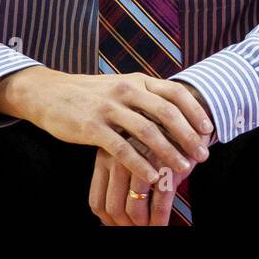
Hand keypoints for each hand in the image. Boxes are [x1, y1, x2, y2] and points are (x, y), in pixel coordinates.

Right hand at [0, 68, 212, 188]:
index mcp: (137, 81)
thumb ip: (146, 96)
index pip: (175, 92)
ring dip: (169, 152)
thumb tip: (177, 110)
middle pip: (167, 112)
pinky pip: (123, 149)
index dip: (194, 110)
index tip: (208, 129)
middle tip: (202, 154)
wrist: (50, 94)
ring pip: (148, 132)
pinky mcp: (92, 127)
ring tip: (183, 169)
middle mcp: (127, 90)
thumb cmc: (92, 94)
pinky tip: (153, 177)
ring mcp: (109, 108)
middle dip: (188, 135)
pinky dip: (141, 164)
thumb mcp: (121, 87)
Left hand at [89, 133, 202, 225]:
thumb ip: (115, 175)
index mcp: (105, 156)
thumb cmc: (154, 134)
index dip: (107, 221)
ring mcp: (142, 163)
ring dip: (142, 226)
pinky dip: (160, 220)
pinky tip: (162, 224)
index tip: (118, 227)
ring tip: (150, 228)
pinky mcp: (166, 166)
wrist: (184, 109)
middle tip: (136, 231)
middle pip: (114, 208)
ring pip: (134, 209)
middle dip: (125, 227)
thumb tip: (108, 214)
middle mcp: (119, 159)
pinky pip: (159, 204)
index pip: (97, 201)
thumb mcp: (127, 148)